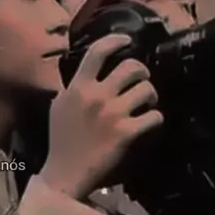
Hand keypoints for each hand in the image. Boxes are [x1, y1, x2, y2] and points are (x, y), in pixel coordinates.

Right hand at [42, 35, 162, 200]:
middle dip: (142, 72)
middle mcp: (96, 96)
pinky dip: (155, 119)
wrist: (65, 174)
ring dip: (151, 97)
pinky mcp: (126, 133)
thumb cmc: (61, 142)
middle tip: (141, 81)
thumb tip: (86, 73)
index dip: (116, 40)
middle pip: (131, 67)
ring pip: (147, 90)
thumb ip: (73, 88)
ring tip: (146, 105)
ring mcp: (113, 114)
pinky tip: (149, 124)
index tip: (127, 40)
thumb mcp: (59, 107)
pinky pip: (154, 117)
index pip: (98, 52)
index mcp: (78, 87)